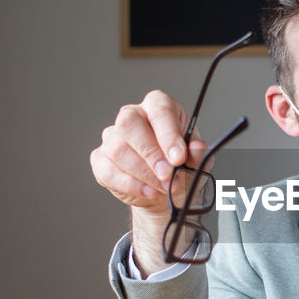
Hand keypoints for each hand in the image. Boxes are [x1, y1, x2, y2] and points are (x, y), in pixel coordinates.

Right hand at [89, 91, 206, 273]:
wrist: (166, 190)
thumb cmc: (180, 166)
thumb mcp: (196, 159)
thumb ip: (198, 153)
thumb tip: (194, 150)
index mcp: (158, 106)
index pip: (159, 111)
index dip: (168, 135)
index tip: (178, 158)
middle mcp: (133, 115)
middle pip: (130, 124)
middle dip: (151, 154)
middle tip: (168, 175)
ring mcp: (112, 137)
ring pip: (119, 150)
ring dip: (144, 174)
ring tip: (164, 187)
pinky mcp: (100, 159)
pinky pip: (108, 171)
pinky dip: (130, 185)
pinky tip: (148, 192)